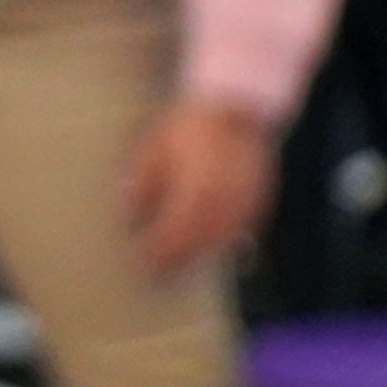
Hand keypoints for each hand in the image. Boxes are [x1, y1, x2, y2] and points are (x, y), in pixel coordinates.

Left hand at [120, 99, 279, 283]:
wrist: (233, 104)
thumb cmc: (187, 126)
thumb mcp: (154, 148)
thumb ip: (141, 182)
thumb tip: (125, 213)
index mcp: (193, 188)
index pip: (172, 233)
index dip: (156, 253)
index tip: (139, 266)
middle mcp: (221, 200)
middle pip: (198, 244)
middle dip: (177, 265)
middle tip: (157, 281)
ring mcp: (245, 200)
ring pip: (223, 241)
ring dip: (202, 260)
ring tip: (183, 274)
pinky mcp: (260, 197)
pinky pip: (247, 230)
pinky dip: (231, 245)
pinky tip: (219, 255)